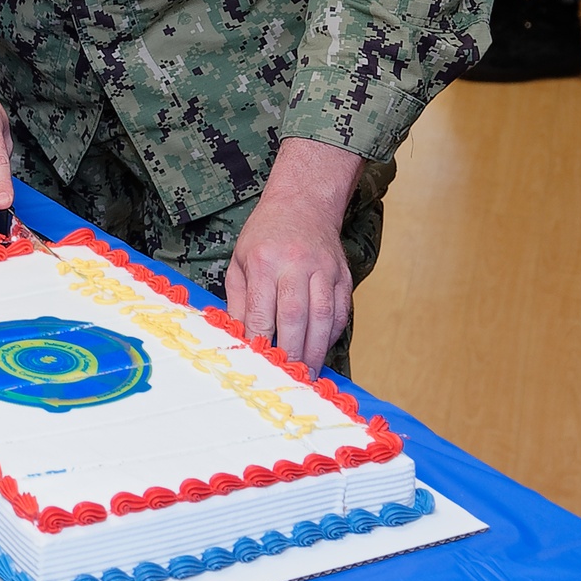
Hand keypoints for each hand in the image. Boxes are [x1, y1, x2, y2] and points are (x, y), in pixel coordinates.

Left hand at [225, 138, 361, 374]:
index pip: (262, 312)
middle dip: (291, 353)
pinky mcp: (342, 275)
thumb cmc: (265, 235)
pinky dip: (332, 334)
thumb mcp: (240, 261)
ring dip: (315, 350)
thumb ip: (237, 302)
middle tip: (287, 377)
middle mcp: (296, 264)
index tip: (258, 364)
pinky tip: (321, 348)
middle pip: (295, 317)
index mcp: (264, 261)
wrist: (303, 202)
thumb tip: (238, 340)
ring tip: (307, 373)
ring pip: (323, 317)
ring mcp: (323, 269)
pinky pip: (341, 311)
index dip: (261, 342)